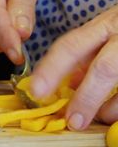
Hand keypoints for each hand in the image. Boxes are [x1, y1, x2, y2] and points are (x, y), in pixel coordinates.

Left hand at [30, 5, 117, 127]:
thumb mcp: (106, 31)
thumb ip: (87, 54)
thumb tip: (69, 84)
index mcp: (106, 25)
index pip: (71, 46)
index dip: (52, 70)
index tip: (37, 91)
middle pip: (103, 70)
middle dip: (86, 98)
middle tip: (72, 121)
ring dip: (110, 108)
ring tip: (101, 116)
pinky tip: (116, 114)